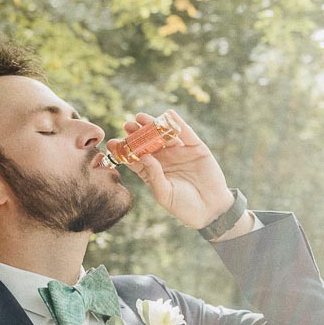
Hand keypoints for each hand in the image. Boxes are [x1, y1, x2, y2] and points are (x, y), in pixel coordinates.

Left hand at [119, 110, 234, 227]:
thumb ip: (154, 176)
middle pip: (147, 142)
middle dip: (136, 133)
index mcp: (152, 171)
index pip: (135, 158)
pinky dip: (178, 123)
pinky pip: (186, 133)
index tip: (113, 143)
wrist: (211, 210)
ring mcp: (179, 152)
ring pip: (163, 135)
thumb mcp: (164, 194)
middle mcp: (164, 159)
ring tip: (141, 117)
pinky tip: (168, 114)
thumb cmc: (184, 207)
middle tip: (127, 125)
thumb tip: (144, 155)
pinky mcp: (195, 148)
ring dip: (152, 124)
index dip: (124, 150)